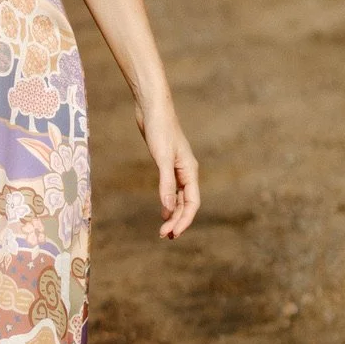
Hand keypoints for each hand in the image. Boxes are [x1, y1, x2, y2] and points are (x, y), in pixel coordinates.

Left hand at [138, 102, 199, 240]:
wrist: (152, 107)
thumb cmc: (160, 129)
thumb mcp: (162, 158)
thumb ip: (166, 184)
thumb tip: (169, 210)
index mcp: (190, 171)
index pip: (192, 203)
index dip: (184, 220)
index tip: (173, 234)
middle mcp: (186, 172)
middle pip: (186, 203)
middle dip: (177, 221)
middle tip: (164, 236)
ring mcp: (177, 168)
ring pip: (179, 198)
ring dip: (173, 214)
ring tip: (164, 230)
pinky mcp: (166, 164)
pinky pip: (171, 189)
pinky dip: (168, 202)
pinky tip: (163, 210)